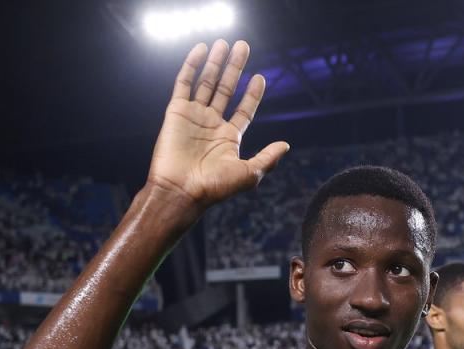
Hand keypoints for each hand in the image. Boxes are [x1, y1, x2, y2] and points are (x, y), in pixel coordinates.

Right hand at [147, 40, 289, 210]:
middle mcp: (212, 125)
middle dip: (235, 68)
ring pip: (206, 82)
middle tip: (243, 46)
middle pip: (226, 89)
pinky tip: (201, 50)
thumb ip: (268, 158)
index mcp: (229, 138)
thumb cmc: (214, 187)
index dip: (252, 94)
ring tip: (224, 43)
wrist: (181, 190)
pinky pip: (184, 83)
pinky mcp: (176, 112)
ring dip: (215, 62)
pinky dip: (192, 66)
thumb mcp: (249, 173)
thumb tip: (286, 145)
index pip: (244, 110)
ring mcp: (194, 116)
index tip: (261, 76)